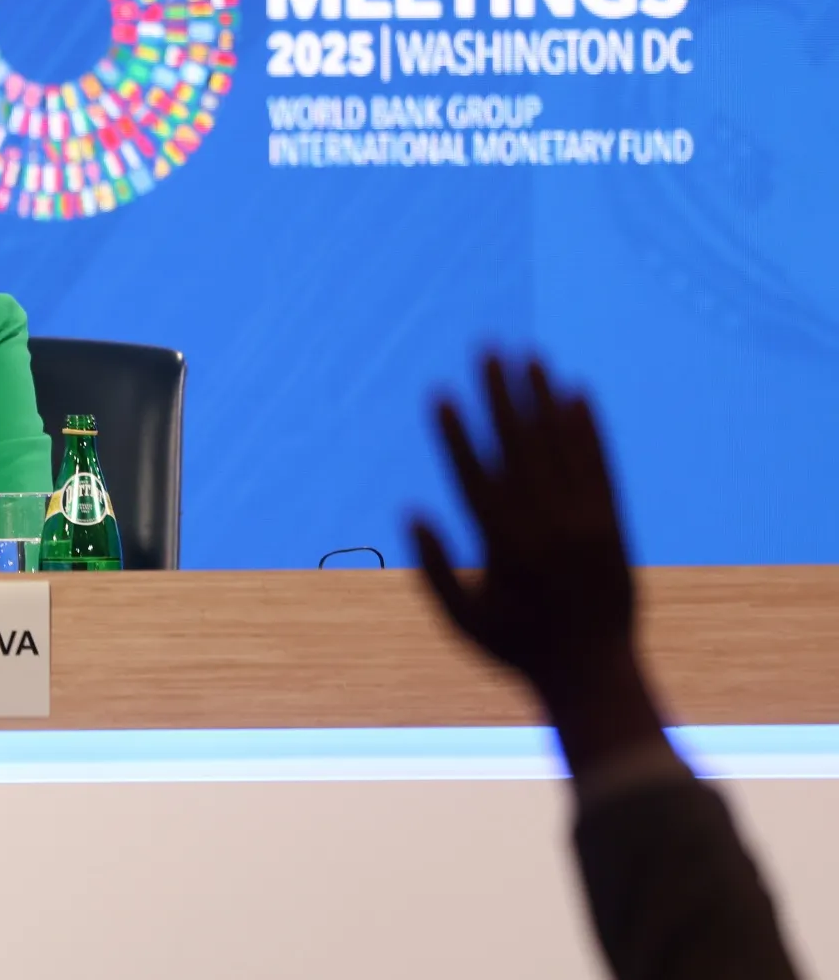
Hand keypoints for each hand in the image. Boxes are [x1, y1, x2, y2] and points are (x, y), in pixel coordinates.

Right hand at [409, 355, 645, 723]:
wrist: (595, 675)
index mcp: (504, 550)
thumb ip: (434, 570)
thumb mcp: (462, 621)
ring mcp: (584, 524)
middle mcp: (546, 528)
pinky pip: (599, 466)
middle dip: (500, 395)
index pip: (475, 476)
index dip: (456, 432)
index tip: (441, 393)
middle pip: (519, 447)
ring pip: (560, 448)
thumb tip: (414, 513)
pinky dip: (589, 429)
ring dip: (543, 398)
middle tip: (488, 351)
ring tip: (530, 358)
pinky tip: (578, 394)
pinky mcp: (612, 525)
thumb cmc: (518, 650)